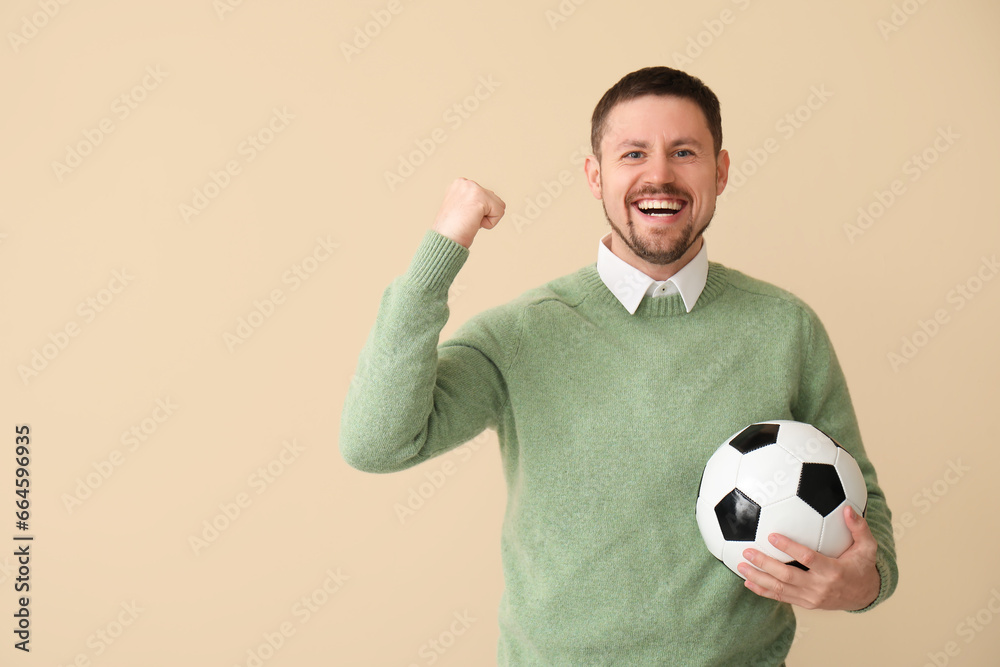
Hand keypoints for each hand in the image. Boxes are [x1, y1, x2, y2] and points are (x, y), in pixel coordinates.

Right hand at [432, 178, 505, 248]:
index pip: (486, 196)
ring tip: (469, 221)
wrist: (445, 241)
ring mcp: (472, 188)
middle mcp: (465, 182)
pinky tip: (474, 223)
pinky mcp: (480, 197)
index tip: (463, 217)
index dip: (478, 212)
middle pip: (494, 199)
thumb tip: (486, 205)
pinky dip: (490, 223)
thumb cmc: (451, 231)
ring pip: (499, 205)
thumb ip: (472, 201)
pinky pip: (499, 212)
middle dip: (484, 214)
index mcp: (459, 184)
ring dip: (487, 218)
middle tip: (466, 220)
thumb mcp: (460, 209)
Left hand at [737, 505, 879, 610]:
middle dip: (765, 563)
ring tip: (740, 565)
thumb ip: (859, 528)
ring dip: (758, 578)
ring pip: (780, 589)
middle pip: (787, 576)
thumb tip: (848, 509)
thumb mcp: (867, 547)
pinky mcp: (805, 603)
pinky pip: (781, 598)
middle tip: (747, 551)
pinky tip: (747, 582)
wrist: (864, 595)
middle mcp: (820, 586)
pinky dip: (763, 591)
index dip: (788, 548)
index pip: (807, 559)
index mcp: (833, 571)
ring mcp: (811, 598)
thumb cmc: (863, 566)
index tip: (771, 535)